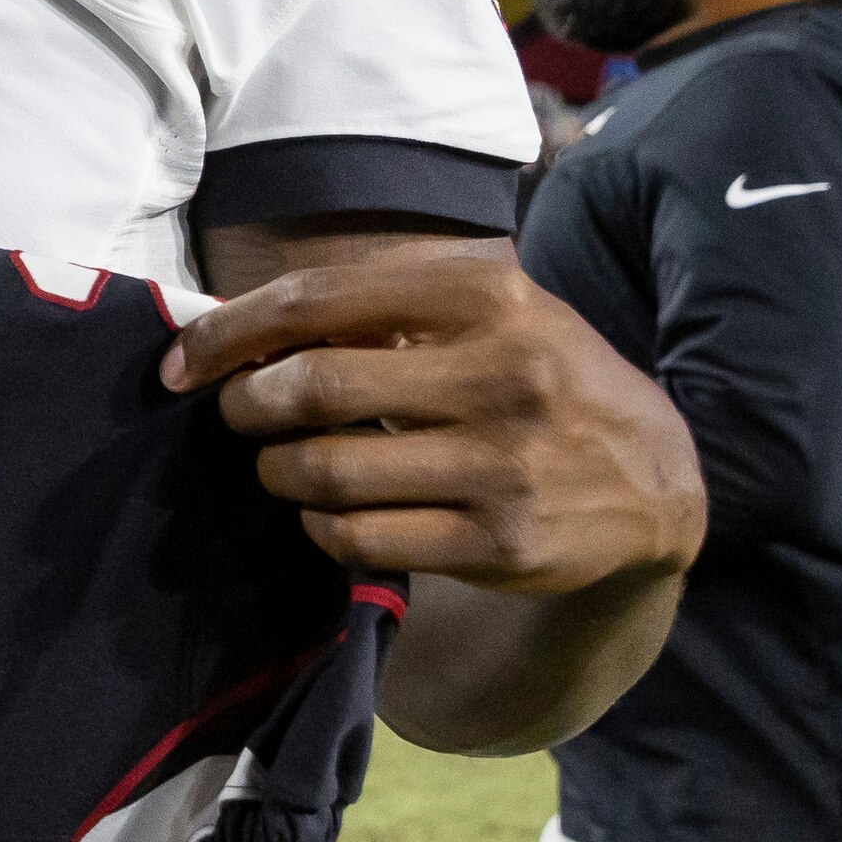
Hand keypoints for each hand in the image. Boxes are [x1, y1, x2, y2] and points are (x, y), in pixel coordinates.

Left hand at [167, 248, 703, 591]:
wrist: (657, 480)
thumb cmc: (543, 378)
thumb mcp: (494, 312)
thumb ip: (388, 305)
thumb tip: (246, 324)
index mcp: (489, 296)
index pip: (319, 302)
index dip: (230, 331)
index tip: (185, 360)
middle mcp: (502, 375)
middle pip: (312, 388)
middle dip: (246, 405)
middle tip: (238, 413)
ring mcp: (503, 465)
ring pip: (324, 472)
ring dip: (276, 471)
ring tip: (281, 463)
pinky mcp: (500, 545)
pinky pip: (358, 538)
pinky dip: (319, 526)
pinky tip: (329, 512)